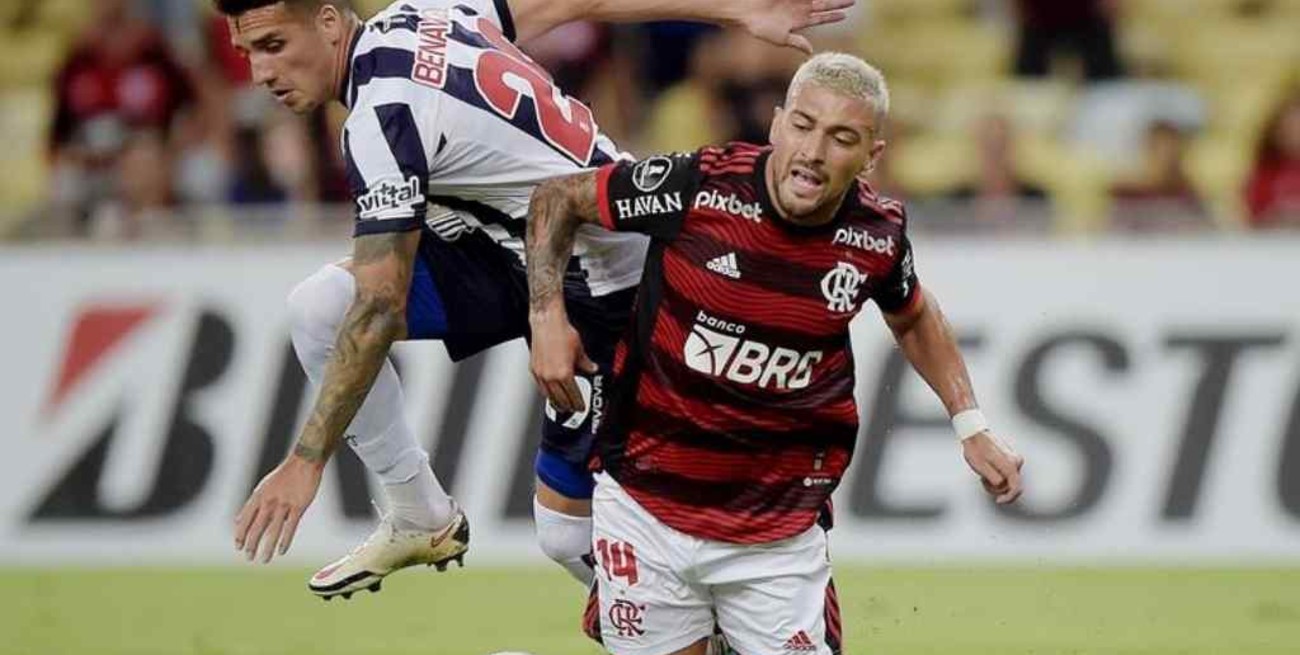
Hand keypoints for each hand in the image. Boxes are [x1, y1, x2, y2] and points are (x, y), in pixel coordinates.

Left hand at [234, 454, 322, 562]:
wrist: (303, 462)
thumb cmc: (283, 476)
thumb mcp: (262, 488)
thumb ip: (250, 506)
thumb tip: (236, 521)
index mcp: (258, 497)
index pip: (245, 519)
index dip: (240, 534)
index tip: (238, 547)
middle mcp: (269, 502)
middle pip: (257, 527)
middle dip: (251, 544)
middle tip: (248, 558)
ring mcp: (284, 505)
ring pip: (273, 530)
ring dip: (267, 547)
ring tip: (263, 560)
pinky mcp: (298, 506)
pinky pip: (290, 527)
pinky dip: (285, 540)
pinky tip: (281, 551)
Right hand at [530, 312, 596, 412]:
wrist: (547, 322)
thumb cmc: (562, 333)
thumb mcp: (580, 350)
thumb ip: (586, 363)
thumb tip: (592, 369)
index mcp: (564, 374)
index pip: (573, 395)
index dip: (579, 403)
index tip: (581, 407)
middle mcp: (551, 377)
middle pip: (560, 399)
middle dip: (568, 406)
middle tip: (573, 409)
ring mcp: (541, 374)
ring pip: (548, 396)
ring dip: (556, 403)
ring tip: (561, 406)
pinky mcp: (534, 369)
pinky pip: (541, 387)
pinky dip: (547, 393)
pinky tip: (550, 393)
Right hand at [737, 0, 853, 53]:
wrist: (745, 10)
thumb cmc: (759, 27)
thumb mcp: (780, 38)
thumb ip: (796, 42)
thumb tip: (811, 51)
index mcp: (798, 21)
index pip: (819, 18)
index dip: (832, 16)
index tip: (844, 15)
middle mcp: (799, 8)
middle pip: (823, 4)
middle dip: (838, 2)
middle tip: (853, 0)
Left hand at [962, 432, 1023, 504]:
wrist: (974, 433)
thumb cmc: (975, 449)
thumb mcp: (981, 467)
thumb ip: (994, 479)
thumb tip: (1003, 486)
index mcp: (1010, 464)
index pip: (1016, 488)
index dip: (1008, 498)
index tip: (998, 501)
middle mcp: (1016, 461)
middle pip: (1012, 485)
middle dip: (998, 488)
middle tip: (983, 481)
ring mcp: (1015, 459)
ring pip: (1009, 480)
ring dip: (996, 482)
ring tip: (983, 475)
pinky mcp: (1011, 458)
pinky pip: (1007, 473)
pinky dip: (997, 476)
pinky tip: (987, 471)